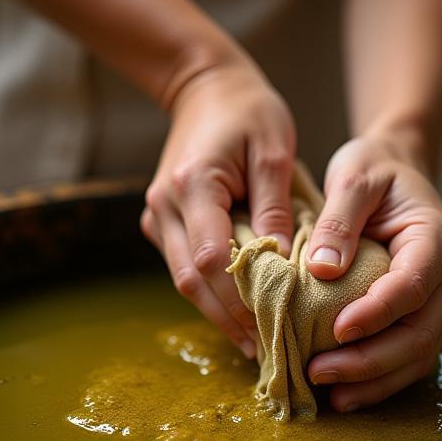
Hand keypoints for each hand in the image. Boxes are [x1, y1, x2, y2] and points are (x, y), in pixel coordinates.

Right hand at [141, 57, 295, 358]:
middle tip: (266, 351)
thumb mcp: (274, 150)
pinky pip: (185, 267)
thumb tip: (283, 262)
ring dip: (218, 313)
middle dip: (229, 319)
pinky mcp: (162, 221)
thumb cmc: (249, 112)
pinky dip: (211, 293)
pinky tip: (239, 313)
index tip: (275, 325)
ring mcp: (158, 215)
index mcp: (193, 185)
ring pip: (185, 280)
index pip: (213, 257)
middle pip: (193, 279)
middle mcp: (165, 205)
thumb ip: (276, 206)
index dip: (241, 298)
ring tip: (256, 343)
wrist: (205, 89)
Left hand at [305, 132, 441, 411]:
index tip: (335, 331)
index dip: (375, 314)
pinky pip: (412, 356)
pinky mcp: (428, 315)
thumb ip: (338, 220)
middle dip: (369, 361)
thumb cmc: (375, 170)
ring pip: (419, 354)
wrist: (397, 170)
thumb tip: (322, 270)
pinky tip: (348, 391)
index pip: (410, 287)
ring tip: (332, 396)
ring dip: (375, 380)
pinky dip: (382, 378)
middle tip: (317, 371)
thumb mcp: (353, 178)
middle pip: (419, 333)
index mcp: (438, 239)